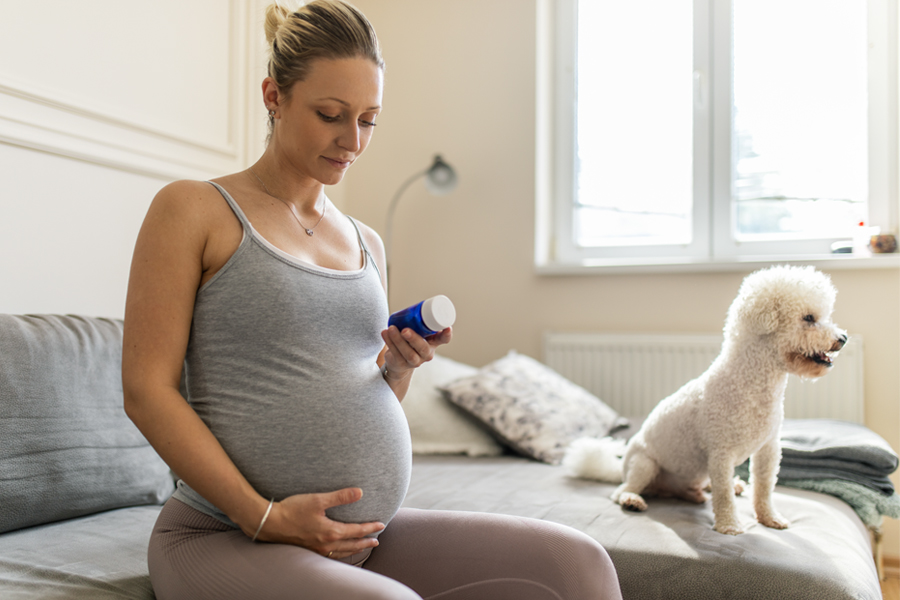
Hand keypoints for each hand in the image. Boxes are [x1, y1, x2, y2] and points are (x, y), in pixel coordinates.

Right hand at [255, 487, 384, 558]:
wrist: (270, 523)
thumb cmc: (293, 510)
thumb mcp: (318, 499)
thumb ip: (340, 497)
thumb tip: (359, 492)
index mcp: (331, 532)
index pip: (356, 531)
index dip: (370, 527)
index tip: (381, 524)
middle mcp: (326, 544)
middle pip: (352, 545)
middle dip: (365, 542)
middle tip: (376, 541)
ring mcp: (317, 549)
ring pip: (341, 552)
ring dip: (354, 549)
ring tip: (362, 547)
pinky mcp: (308, 550)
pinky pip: (331, 555)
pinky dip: (341, 553)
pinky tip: (339, 550)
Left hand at [381, 326, 451, 380]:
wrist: (399, 362)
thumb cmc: (411, 342)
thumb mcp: (419, 333)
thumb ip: (419, 322)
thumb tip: (416, 302)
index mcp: (433, 343)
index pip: (443, 340)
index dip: (446, 334)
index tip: (447, 327)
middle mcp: (426, 354)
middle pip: (423, 348)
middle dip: (414, 339)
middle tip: (404, 330)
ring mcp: (414, 361)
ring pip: (408, 353)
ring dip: (397, 340)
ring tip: (390, 328)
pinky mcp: (401, 364)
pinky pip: (395, 354)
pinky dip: (389, 342)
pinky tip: (384, 333)